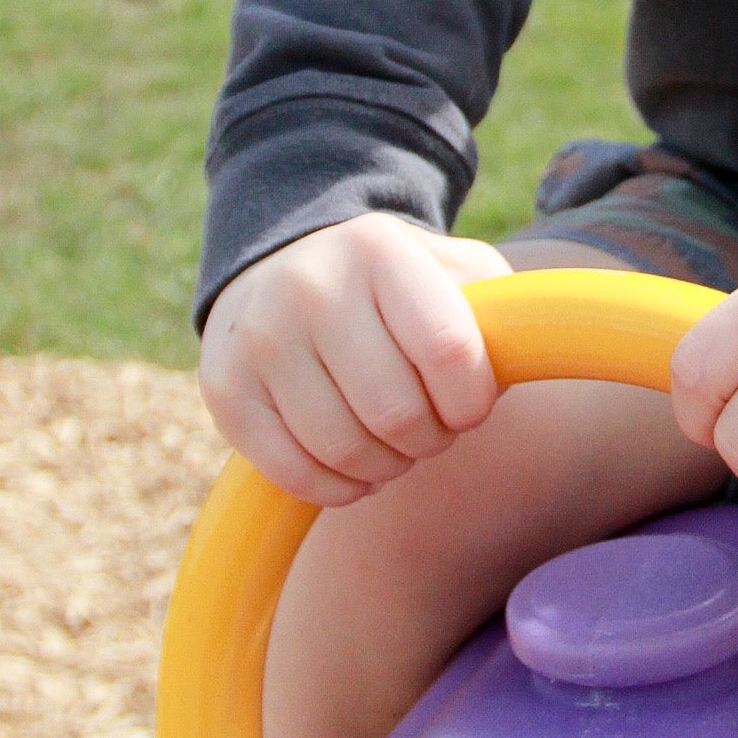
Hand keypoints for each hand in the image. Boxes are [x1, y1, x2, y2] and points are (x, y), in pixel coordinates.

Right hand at [200, 214, 510, 504]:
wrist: (284, 269)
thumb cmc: (395, 289)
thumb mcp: (454, 271)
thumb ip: (501, 311)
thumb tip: (512, 369)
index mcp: (379, 250)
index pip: (450, 352)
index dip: (473, 401)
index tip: (470, 404)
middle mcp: (310, 286)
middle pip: (398, 414)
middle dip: (431, 438)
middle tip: (431, 427)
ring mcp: (260, 338)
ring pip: (345, 451)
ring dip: (387, 466)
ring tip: (394, 443)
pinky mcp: (225, 389)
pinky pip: (295, 473)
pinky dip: (339, 488)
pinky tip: (354, 468)